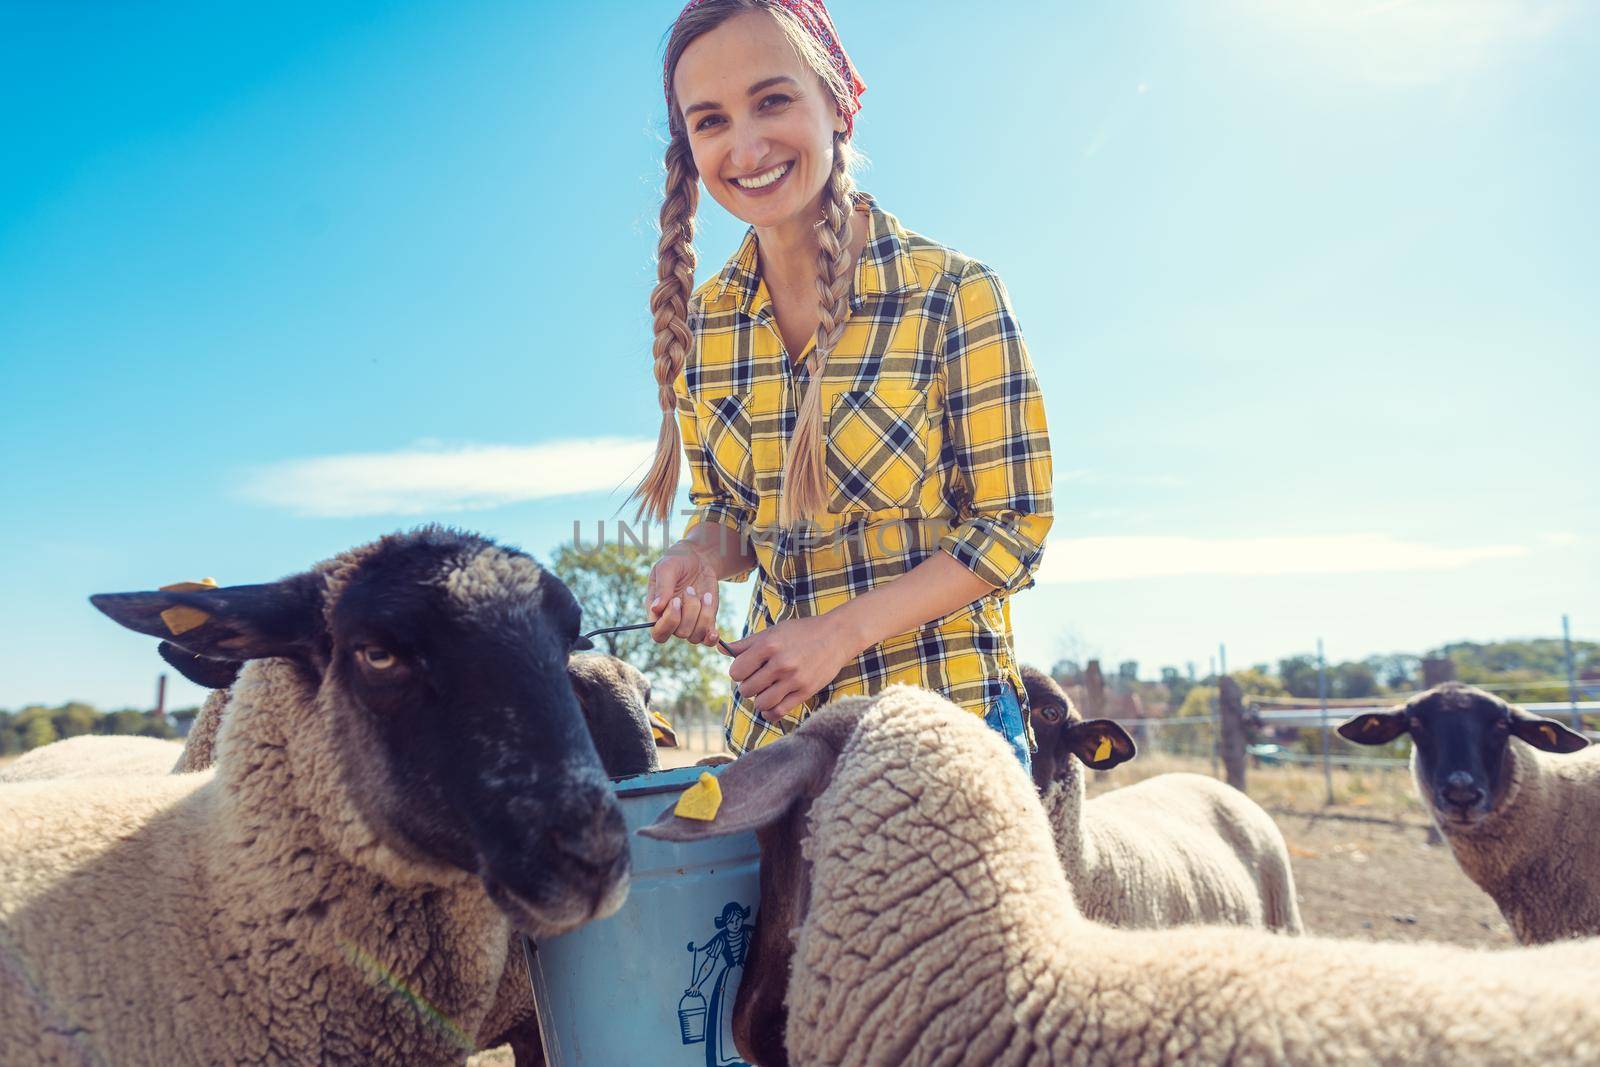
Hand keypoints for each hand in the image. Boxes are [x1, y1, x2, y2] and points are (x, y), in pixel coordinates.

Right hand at [647, 545, 721, 646]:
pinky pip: (708, 640)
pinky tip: (715, 631)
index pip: (658, 633)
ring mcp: (690, 623)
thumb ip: (662, 587)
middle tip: (689, 589)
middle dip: (689, 612)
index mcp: (657, 612)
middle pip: (680, 633)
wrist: (697, 559)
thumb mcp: (667, 568)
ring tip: (704, 595)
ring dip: (704, 616)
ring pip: (695, 637)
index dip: (669, 622)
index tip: (676, 600)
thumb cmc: (676, 562)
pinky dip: (711, 637)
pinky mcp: (705, 622)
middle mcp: (672, 622)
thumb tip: (655, 608)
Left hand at [725, 615, 857, 722]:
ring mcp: (794, 679)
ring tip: (765, 691)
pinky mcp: (805, 691)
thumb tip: (722, 650)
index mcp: (769, 645)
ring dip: (758, 700)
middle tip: (757, 680)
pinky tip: (771, 705)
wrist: (837, 635)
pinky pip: (779, 711)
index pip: (736, 671)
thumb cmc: (801, 632)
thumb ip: (747, 644)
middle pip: (746, 689)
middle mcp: (780, 663)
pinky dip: (770, 712)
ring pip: (760, 703)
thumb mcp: (773, 632)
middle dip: (748, 687)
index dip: (738, 672)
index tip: (746, 670)